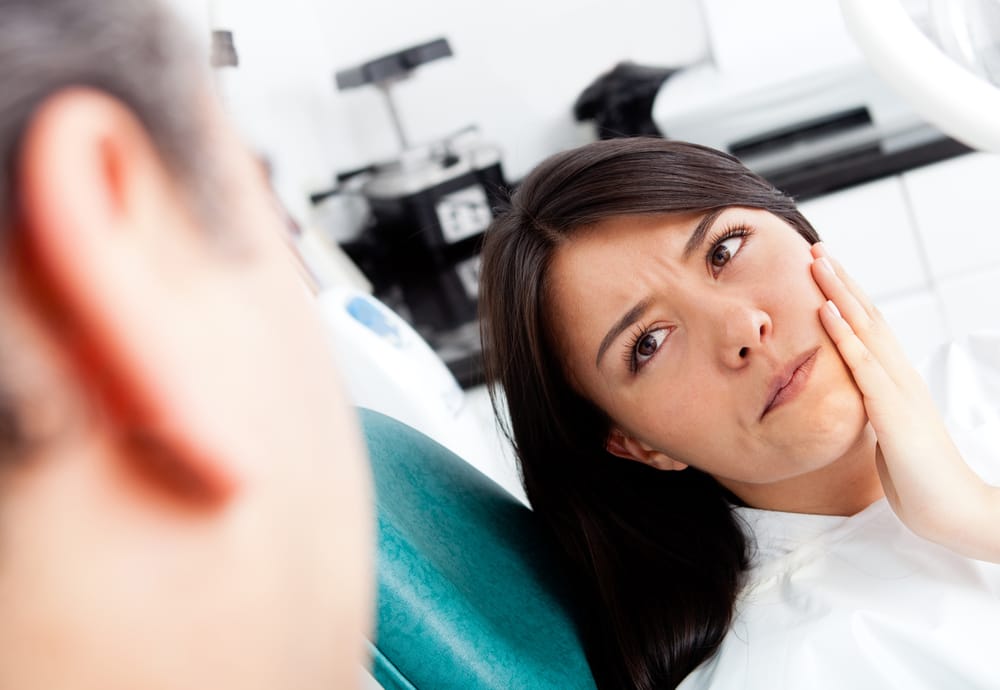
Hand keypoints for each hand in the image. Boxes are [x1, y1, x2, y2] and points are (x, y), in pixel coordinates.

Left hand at [809, 243, 993, 557]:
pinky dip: (842, 334)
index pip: (870, 330)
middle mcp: (900, 376)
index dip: (847, 298)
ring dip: (838, 292)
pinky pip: (863, 364)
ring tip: (817, 261)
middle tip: (817, 248)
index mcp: (897, 381)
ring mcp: (898, 389)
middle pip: (868, 316)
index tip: (824, 271)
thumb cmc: (920, 479)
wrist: (952, 511)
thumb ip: (873, 412)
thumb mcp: (888, 435)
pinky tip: (825, 310)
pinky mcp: (893, 410)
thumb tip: (855, 402)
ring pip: (865, 329)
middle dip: (841, 281)